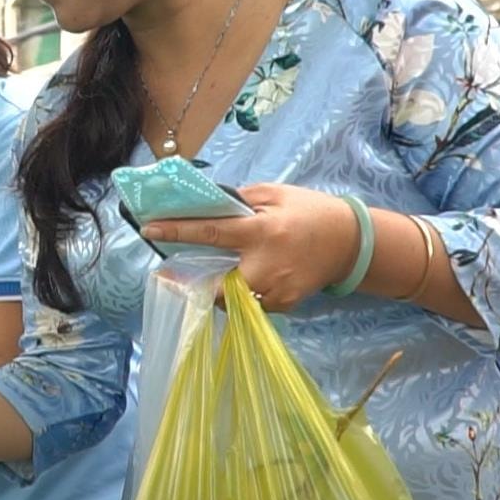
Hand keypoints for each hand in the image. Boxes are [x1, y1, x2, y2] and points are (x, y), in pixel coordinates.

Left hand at [140, 183, 359, 312]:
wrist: (350, 242)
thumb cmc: (309, 212)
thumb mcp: (275, 194)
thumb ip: (239, 199)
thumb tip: (206, 205)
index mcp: (261, 231)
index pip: (211, 231)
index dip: (178, 231)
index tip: (149, 228)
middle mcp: (267, 265)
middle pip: (216, 284)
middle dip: (198, 282)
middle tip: (185, 273)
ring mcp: (276, 290)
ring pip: (231, 299)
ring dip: (222, 288)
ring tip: (232, 271)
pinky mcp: (285, 305)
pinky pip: (251, 304)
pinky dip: (245, 293)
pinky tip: (257, 277)